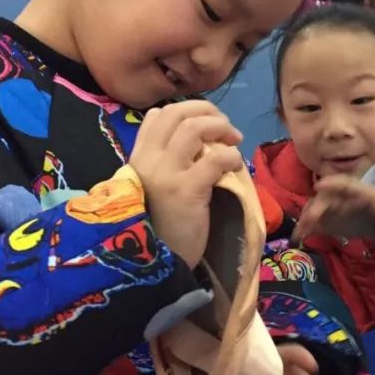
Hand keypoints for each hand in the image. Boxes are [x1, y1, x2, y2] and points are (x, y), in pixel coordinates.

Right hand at [128, 102, 243, 268]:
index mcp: (137, 158)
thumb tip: (193, 134)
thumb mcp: (154, 187)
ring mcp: (165, 174)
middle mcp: (147, 161)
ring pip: (194, 128)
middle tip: (226, 127)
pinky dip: (231, 155)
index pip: (158, 115)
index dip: (187, 110)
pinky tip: (236, 165)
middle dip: (208, 111)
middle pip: (177, 113)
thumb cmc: (161, 226)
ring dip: (221, 127)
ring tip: (235, 141)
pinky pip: (215, 158)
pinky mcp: (185, 190)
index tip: (207, 122)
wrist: (157, 264)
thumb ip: (165, 161)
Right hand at [293, 176, 374, 242]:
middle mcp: (341, 195)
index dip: (332, 184)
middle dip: (317, 206)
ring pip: (316, 208)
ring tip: (299, 232)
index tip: (319, 185)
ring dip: (307, 218)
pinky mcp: (328, 219)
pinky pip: (314, 222)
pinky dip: (306, 228)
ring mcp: (332, 206)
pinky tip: (298, 238)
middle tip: (309, 219)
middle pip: (326, 197)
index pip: (345, 184)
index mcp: (359, 189)